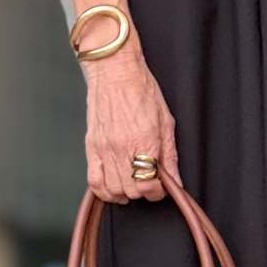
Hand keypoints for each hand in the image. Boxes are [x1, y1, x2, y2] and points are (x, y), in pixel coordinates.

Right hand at [83, 52, 180, 203]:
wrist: (115, 72)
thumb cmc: (141, 90)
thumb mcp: (166, 122)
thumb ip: (170, 155)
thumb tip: (175, 179)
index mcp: (144, 141)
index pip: (149, 183)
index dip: (158, 192)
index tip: (161, 187)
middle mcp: (122, 148)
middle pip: (132, 189)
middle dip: (143, 191)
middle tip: (149, 183)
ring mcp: (104, 149)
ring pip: (113, 189)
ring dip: (125, 193)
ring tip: (132, 186)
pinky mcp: (91, 147)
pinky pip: (93, 181)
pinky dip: (103, 191)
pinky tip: (112, 190)